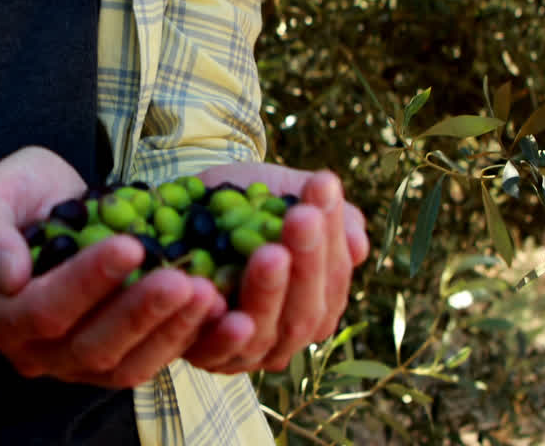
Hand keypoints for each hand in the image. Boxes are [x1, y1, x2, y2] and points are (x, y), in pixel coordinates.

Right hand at [0, 147, 224, 387]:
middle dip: (141, 313)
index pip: (44, 308)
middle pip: (90, 347)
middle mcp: (32, 351)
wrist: (33, 218)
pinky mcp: (112, 362)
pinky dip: (186, 340)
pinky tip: (220, 311)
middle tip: (186, 279)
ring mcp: (73, 364)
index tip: (131, 243)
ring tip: (209, 293)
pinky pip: (149, 361)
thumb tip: (9, 273)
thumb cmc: (13, 200)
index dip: (88, 281)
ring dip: (170, 332)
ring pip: (125, 365)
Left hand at [181, 163, 368, 373]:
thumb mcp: (288, 195)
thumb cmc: (249, 204)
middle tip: (302, 217)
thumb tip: (357, 245)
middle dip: (306, 262)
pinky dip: (217, 328)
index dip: (330, 237)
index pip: (332, 280)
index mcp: (318, 305)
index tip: (323, 189)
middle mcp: (285, 337)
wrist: (187, 208)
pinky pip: (210, 350)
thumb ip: (327, 216)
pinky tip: (212, 293)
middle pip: (303, 313)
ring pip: (262, 334)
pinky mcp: (199, 354)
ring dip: (267, 293)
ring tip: (270, 252)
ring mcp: (244, 351)